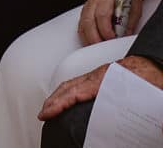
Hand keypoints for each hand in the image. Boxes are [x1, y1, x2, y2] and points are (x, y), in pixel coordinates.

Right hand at [38, 56, 162, 119]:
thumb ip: (141, 112)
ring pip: (73, 82)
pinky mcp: (105, 75)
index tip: (47, 113)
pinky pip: (80, 81)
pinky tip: (68, 97)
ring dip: (58, 94)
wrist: (160, 63)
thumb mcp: (149, 98)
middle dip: (52, 100)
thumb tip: (141, 130)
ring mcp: (101, 73)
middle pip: (69, 86)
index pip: (76, 92)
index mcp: (107, 79)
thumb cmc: (156, 79)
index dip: (59, 103)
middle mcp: (100, 74)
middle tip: (42, 113)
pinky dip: (68, 90)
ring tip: (50, 106)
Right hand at [77, 0, 130, 45]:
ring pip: (82, 25)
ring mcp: (87, 6)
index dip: (106, 29)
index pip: (102, 15)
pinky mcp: (84, 12)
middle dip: (95, 38)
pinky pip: (80, 25)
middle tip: (103, 47)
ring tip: (97, 48)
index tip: (112, 39)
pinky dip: (85, 36)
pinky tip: (91, 43)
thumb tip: (125, 34)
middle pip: (89, 22)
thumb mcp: (134, 5)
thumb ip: (130, 20)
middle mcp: (94, 1)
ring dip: (88, 39)